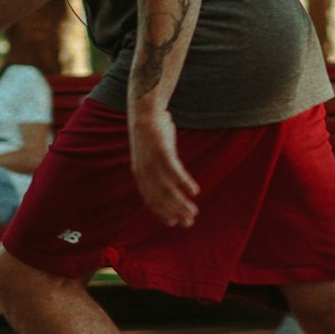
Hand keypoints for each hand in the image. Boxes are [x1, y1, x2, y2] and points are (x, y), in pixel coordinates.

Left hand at [129, 109, 199, 228]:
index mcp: (140, 173)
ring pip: (167, 188)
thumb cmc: (152, 133)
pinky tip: (194, 192)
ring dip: (181, 203)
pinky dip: (184, 182)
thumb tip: (169, 180)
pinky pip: (174, 170)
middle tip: (188, 223)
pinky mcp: (162, 150)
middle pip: (160, 197)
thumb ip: (157, 170)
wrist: (145, 111)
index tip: (173, 223)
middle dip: (174, 212)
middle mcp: (144, 171)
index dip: (162, 212)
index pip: (150, 199)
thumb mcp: (150, 155)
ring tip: (193, 212)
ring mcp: (152, 161)